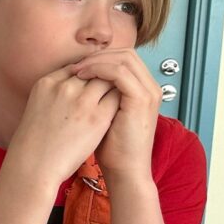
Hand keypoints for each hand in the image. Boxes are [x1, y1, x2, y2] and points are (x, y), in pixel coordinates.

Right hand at [7, 65, 119, 184]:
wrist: (33, 166)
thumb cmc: (33, 141)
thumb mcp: (36, 107)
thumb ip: (53, 94)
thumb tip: (73, 87)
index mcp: (46, 82)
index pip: (75, 67)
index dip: (86, 74)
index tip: (91, 83)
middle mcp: (64, 87)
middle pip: (93, 69)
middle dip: (102, 77)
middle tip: (109, 87)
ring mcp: (82, 101)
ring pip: (107, 80)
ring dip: (113, 87)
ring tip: (117, 97)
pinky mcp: (97, 117)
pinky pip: (116, 98)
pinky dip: (120, 100)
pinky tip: (119, 109)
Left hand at [71, 49, 160, 181]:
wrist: (124, 170)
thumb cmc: (109, 146)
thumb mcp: (103, 114)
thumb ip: (97, 95)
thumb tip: (74, 78)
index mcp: (142, 89)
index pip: (122, 58)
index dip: (98, 57)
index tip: (75, 65)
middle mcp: (149, 87)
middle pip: (125, 53)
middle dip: (97, 55)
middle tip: (75, 65)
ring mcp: (148, 92)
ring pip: (123, 58)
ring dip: (96, 61)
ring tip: (76, 71)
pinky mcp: (141, 100)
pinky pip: (120, 72)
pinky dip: (99, 70)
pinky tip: (82, 77)